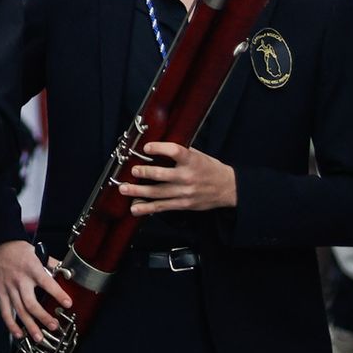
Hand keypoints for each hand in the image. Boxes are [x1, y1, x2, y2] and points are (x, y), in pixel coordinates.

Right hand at [0, 240, 72, 341]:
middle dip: (43, 317)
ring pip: (19, 310)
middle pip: (31, 303)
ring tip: (39, 337)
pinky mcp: (0, 292)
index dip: (58, 294)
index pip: (47, 282)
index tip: (68, 304)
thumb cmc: (19, 250)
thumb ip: (52, 264)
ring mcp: (9, 288)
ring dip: (29, 325)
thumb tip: (67, 273)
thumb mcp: (38, 252)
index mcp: (32, 269)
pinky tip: (18, 334)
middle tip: (53, 327)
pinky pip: (5, 311)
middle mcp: (20, 280)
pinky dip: (11, 324)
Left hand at [121, 141, 236, 214]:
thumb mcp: (199, 155)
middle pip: (161, 175)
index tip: (147, 147)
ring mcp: (184, 192)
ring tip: (124, 188)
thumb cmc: (211, 169)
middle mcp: (187, 177)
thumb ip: (181, 151)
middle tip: (132, 170)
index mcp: (192, 160)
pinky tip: (135, 208)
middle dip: (144, 172)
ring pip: (158, 193)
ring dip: (138, 191)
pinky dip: (146, 208)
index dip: (159, 148)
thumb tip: (159, 144)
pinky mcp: (183, 204)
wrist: (228, 188)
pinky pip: (161, 207)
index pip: (175, 151)